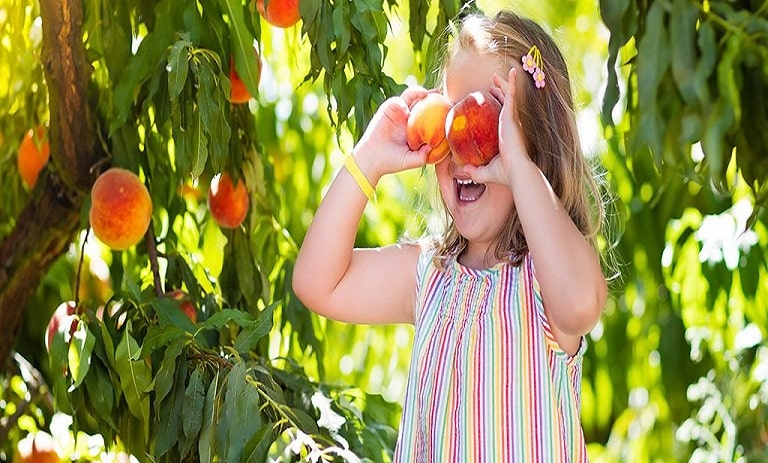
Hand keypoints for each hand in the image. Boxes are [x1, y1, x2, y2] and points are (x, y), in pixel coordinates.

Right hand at [354, 86, 432, 178]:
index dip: (439, 109)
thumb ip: (423, 156)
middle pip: (422, 101)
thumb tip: (434, 147)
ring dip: (418, 92)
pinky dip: (401, 103)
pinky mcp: (387, 110)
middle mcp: (409, 117)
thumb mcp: (412, 161)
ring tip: (425, 94)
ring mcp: (398, 112)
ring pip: (410, 96)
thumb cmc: (392, 161)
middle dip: (432, 95)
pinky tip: (404, 109)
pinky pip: (396, 102)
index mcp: (416, 127)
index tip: (448, 107)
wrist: (372, 160)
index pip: (430, 113)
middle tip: (441, 94)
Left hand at [462, 68, 530, 187]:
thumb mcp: (484, 171)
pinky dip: (512, 83)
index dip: (496, 108)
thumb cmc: (504, 173)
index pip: (500, 117)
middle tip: (492, 84)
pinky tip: (512, 72)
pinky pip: (511, 95)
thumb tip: (464, 169)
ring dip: (503, 85)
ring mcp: (512, 119)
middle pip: (504, 104)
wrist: (515, 170)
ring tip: (496, 76)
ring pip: (507, 97)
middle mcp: (510, 125)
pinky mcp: (511, 116)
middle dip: (499, 93)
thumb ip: (474, 170)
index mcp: (505, 135)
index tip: (491, 100)